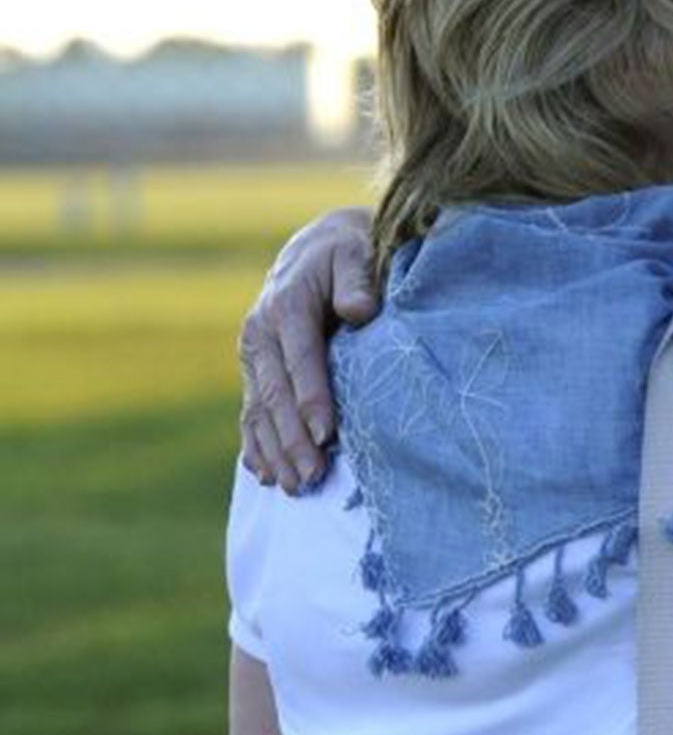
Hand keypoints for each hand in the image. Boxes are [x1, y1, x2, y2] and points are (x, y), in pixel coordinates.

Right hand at [237, 207, 376, 491]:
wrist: (317, 246)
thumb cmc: (347, 252)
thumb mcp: (356, 253)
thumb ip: (357, 280)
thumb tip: (360, 310)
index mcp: (286, 306)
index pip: (300, 360)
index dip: (312, 399)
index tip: (328, 435)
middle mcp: (260, 332)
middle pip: (275, 395)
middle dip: (293, 440)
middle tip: (312, 478)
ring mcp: (252, 353)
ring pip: (258, 411)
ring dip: (274, 452)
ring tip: (294, 488)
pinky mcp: (254, 368)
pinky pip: (250, 411)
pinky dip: (256, 445)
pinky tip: (264, 474)